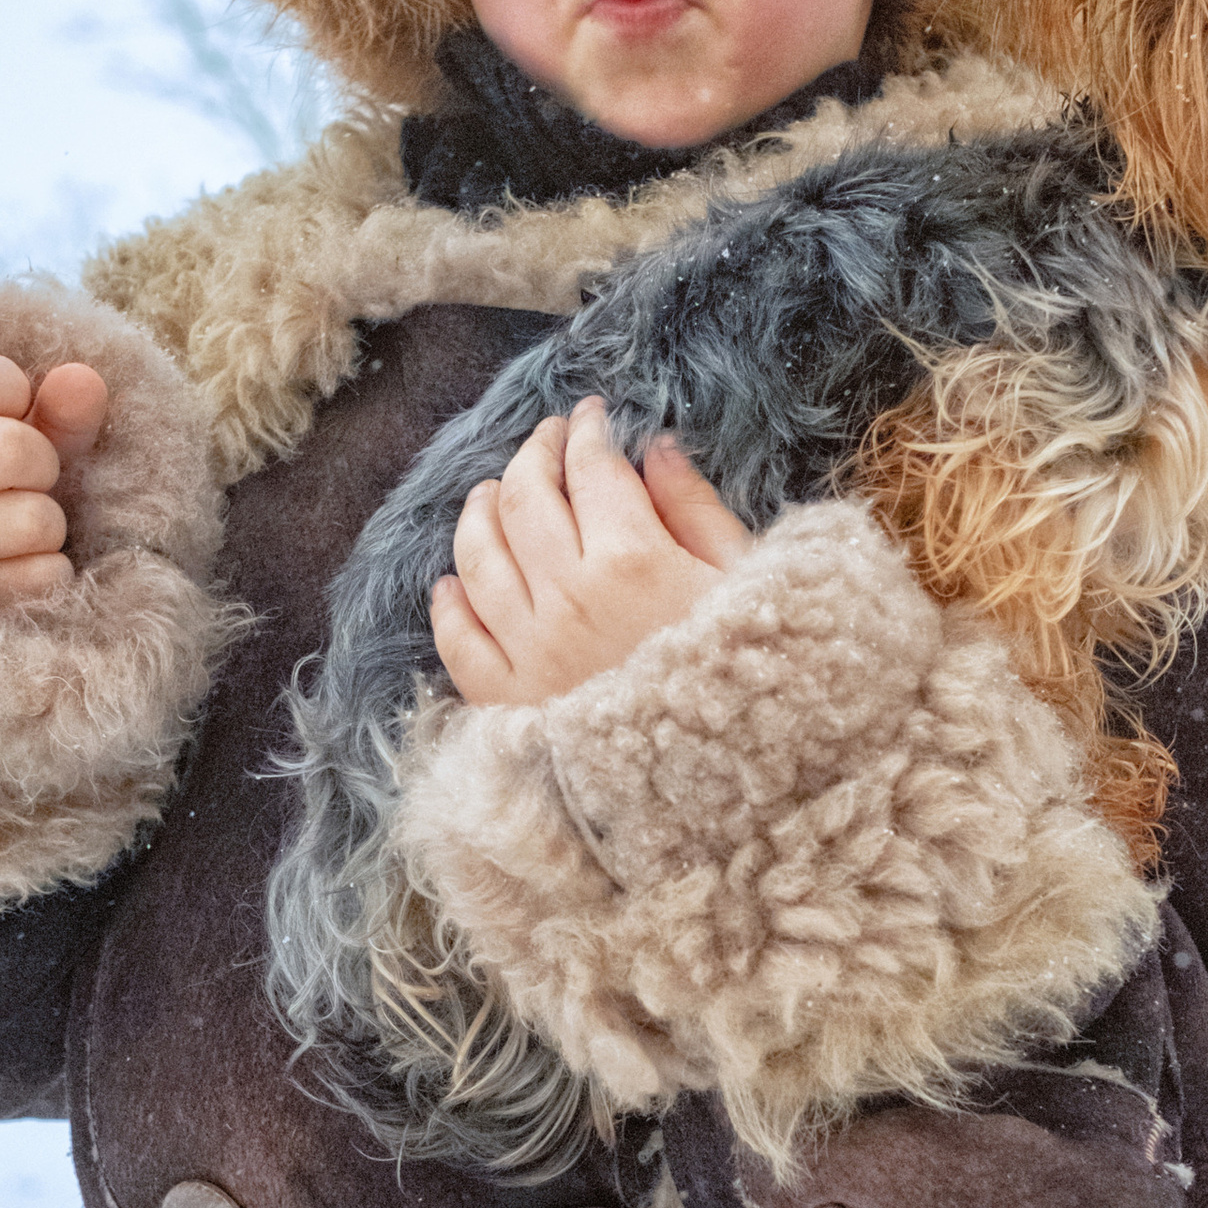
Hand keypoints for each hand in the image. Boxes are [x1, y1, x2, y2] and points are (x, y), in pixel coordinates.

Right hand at [0, 345, 109, 608]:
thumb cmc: (5, 473)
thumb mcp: (34, 426)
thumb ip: (62, 403)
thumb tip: (82, 379)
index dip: (8, 387)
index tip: (12, 408)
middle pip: (9, 449)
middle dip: (42, 461)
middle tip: (27, 474)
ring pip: (32, 521)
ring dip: (48, 521)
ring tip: (21, 516)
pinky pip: (40, 576)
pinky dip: (49, 568)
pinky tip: (22, 558)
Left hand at [431, 396, 751, 704]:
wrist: (737, 789)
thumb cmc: (757, 679)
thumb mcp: (744, 583)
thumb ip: (696, 509)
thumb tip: (656, 449)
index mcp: (632, 559)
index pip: (590, 468)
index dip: (587, 432)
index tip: (591, 417)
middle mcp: (568, 596)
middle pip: (523, 498)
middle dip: (533, 455)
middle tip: (547, 440)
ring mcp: (530, 650)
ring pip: (477, 556)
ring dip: (478, 512)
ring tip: (489, 493)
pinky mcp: (508, 702)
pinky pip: (458, 639)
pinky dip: (450, 602)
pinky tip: (453, 583)